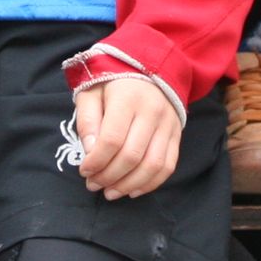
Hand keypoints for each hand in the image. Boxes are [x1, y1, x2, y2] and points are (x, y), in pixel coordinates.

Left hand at [72, 78, 181, 199]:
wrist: (149, 68)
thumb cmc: (113, 83)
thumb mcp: (91, 93)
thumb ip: (87, 121)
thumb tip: (90, 152)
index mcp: (128, 98)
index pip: (112, 139)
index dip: (96, 161)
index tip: (84, 170)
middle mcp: (152, 112)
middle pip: (132, 156)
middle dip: (109, 177)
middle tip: (93, 184)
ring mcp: (168, 125)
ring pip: (152, 165)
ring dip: (129, 185)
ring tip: (110, 192)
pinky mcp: (176, 135)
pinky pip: (168, 166)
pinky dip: (150, 184)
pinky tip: (132, 190)